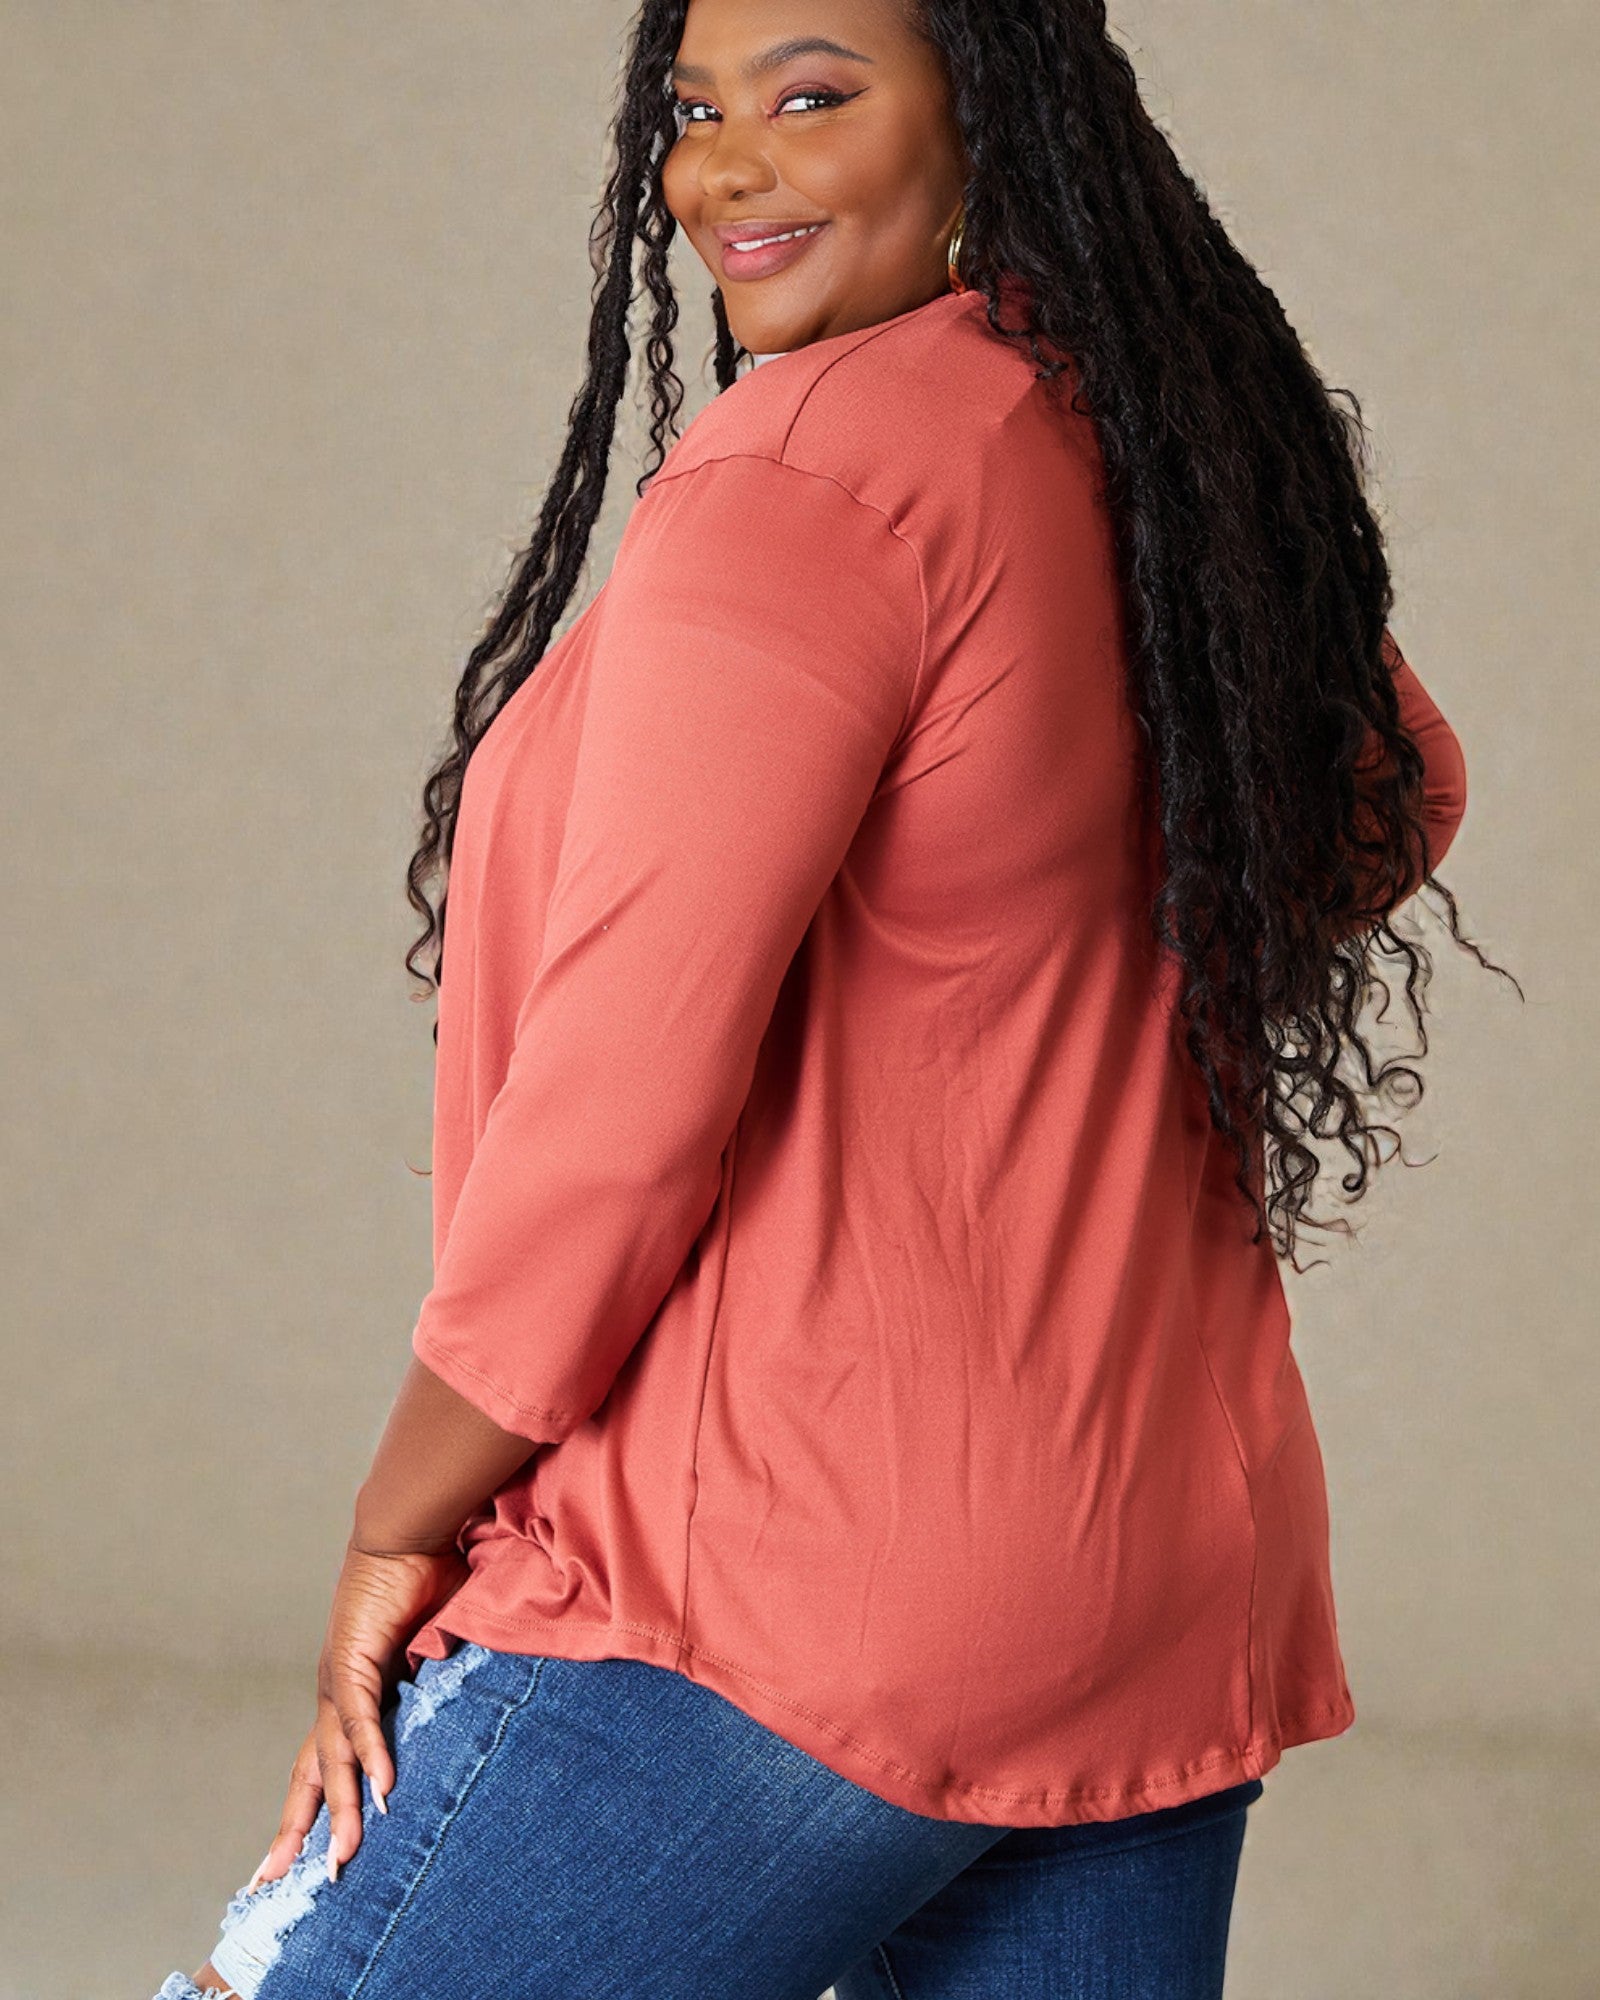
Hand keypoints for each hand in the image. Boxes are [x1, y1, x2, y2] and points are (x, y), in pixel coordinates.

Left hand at [248, 1532, 469, 1889]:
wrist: (406, 1532)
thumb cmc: (423, 1582)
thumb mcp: (434, 1650)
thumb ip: (439, 1683)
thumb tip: (462, 1712)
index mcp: (350, 1695)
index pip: (323, 1764)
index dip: (310, 1809)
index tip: (291, 1858)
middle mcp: (335, 1695)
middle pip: (309, 1774)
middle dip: (295, 1830)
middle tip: (275, 1882)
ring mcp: (340, 1680)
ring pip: (334, 1759)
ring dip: (341, 1810)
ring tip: (345, 1857)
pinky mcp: (356, 1661)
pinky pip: (363, 1720)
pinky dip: (371, 1755)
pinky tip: (382, 1790)